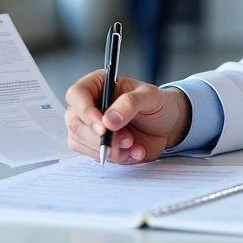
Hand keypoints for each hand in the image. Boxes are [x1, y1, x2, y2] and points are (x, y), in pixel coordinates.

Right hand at [64, 71, 191, 163]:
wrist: (167, 126)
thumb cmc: (157, 105)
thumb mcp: (150, 97)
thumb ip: (130, 103)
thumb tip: (108, 120)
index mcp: (98, 84)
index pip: (76, 95)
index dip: (85, 111)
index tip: (104, 127)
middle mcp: (89, 105)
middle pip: (74, 123)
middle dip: (99, 137)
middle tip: (127, 139)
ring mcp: (90, 127)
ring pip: (80, 142)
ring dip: (109, 149)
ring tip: (133, 144)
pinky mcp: (96, 145)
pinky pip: (94, 156)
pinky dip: (116, 158)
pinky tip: (134, 152)